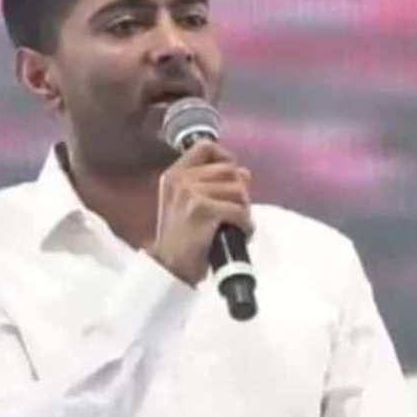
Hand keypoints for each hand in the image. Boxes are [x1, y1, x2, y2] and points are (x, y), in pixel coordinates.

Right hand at [146, 140, 252, 284]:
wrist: (170, 268)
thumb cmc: (183, 239)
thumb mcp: (187, 204)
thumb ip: (210, 184)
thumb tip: (244, 172)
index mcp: (173, 175)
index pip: (205, 147)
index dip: (225, 157)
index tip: (232, 176)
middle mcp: (180, 180)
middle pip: (229, 170)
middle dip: (240, 191)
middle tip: (238, 211)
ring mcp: (190, 193)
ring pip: (238, 190)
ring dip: (244, 208)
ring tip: (238, 223)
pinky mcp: (203, 210)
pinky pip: (238, 210)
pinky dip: (246, 224)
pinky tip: (241, 233)